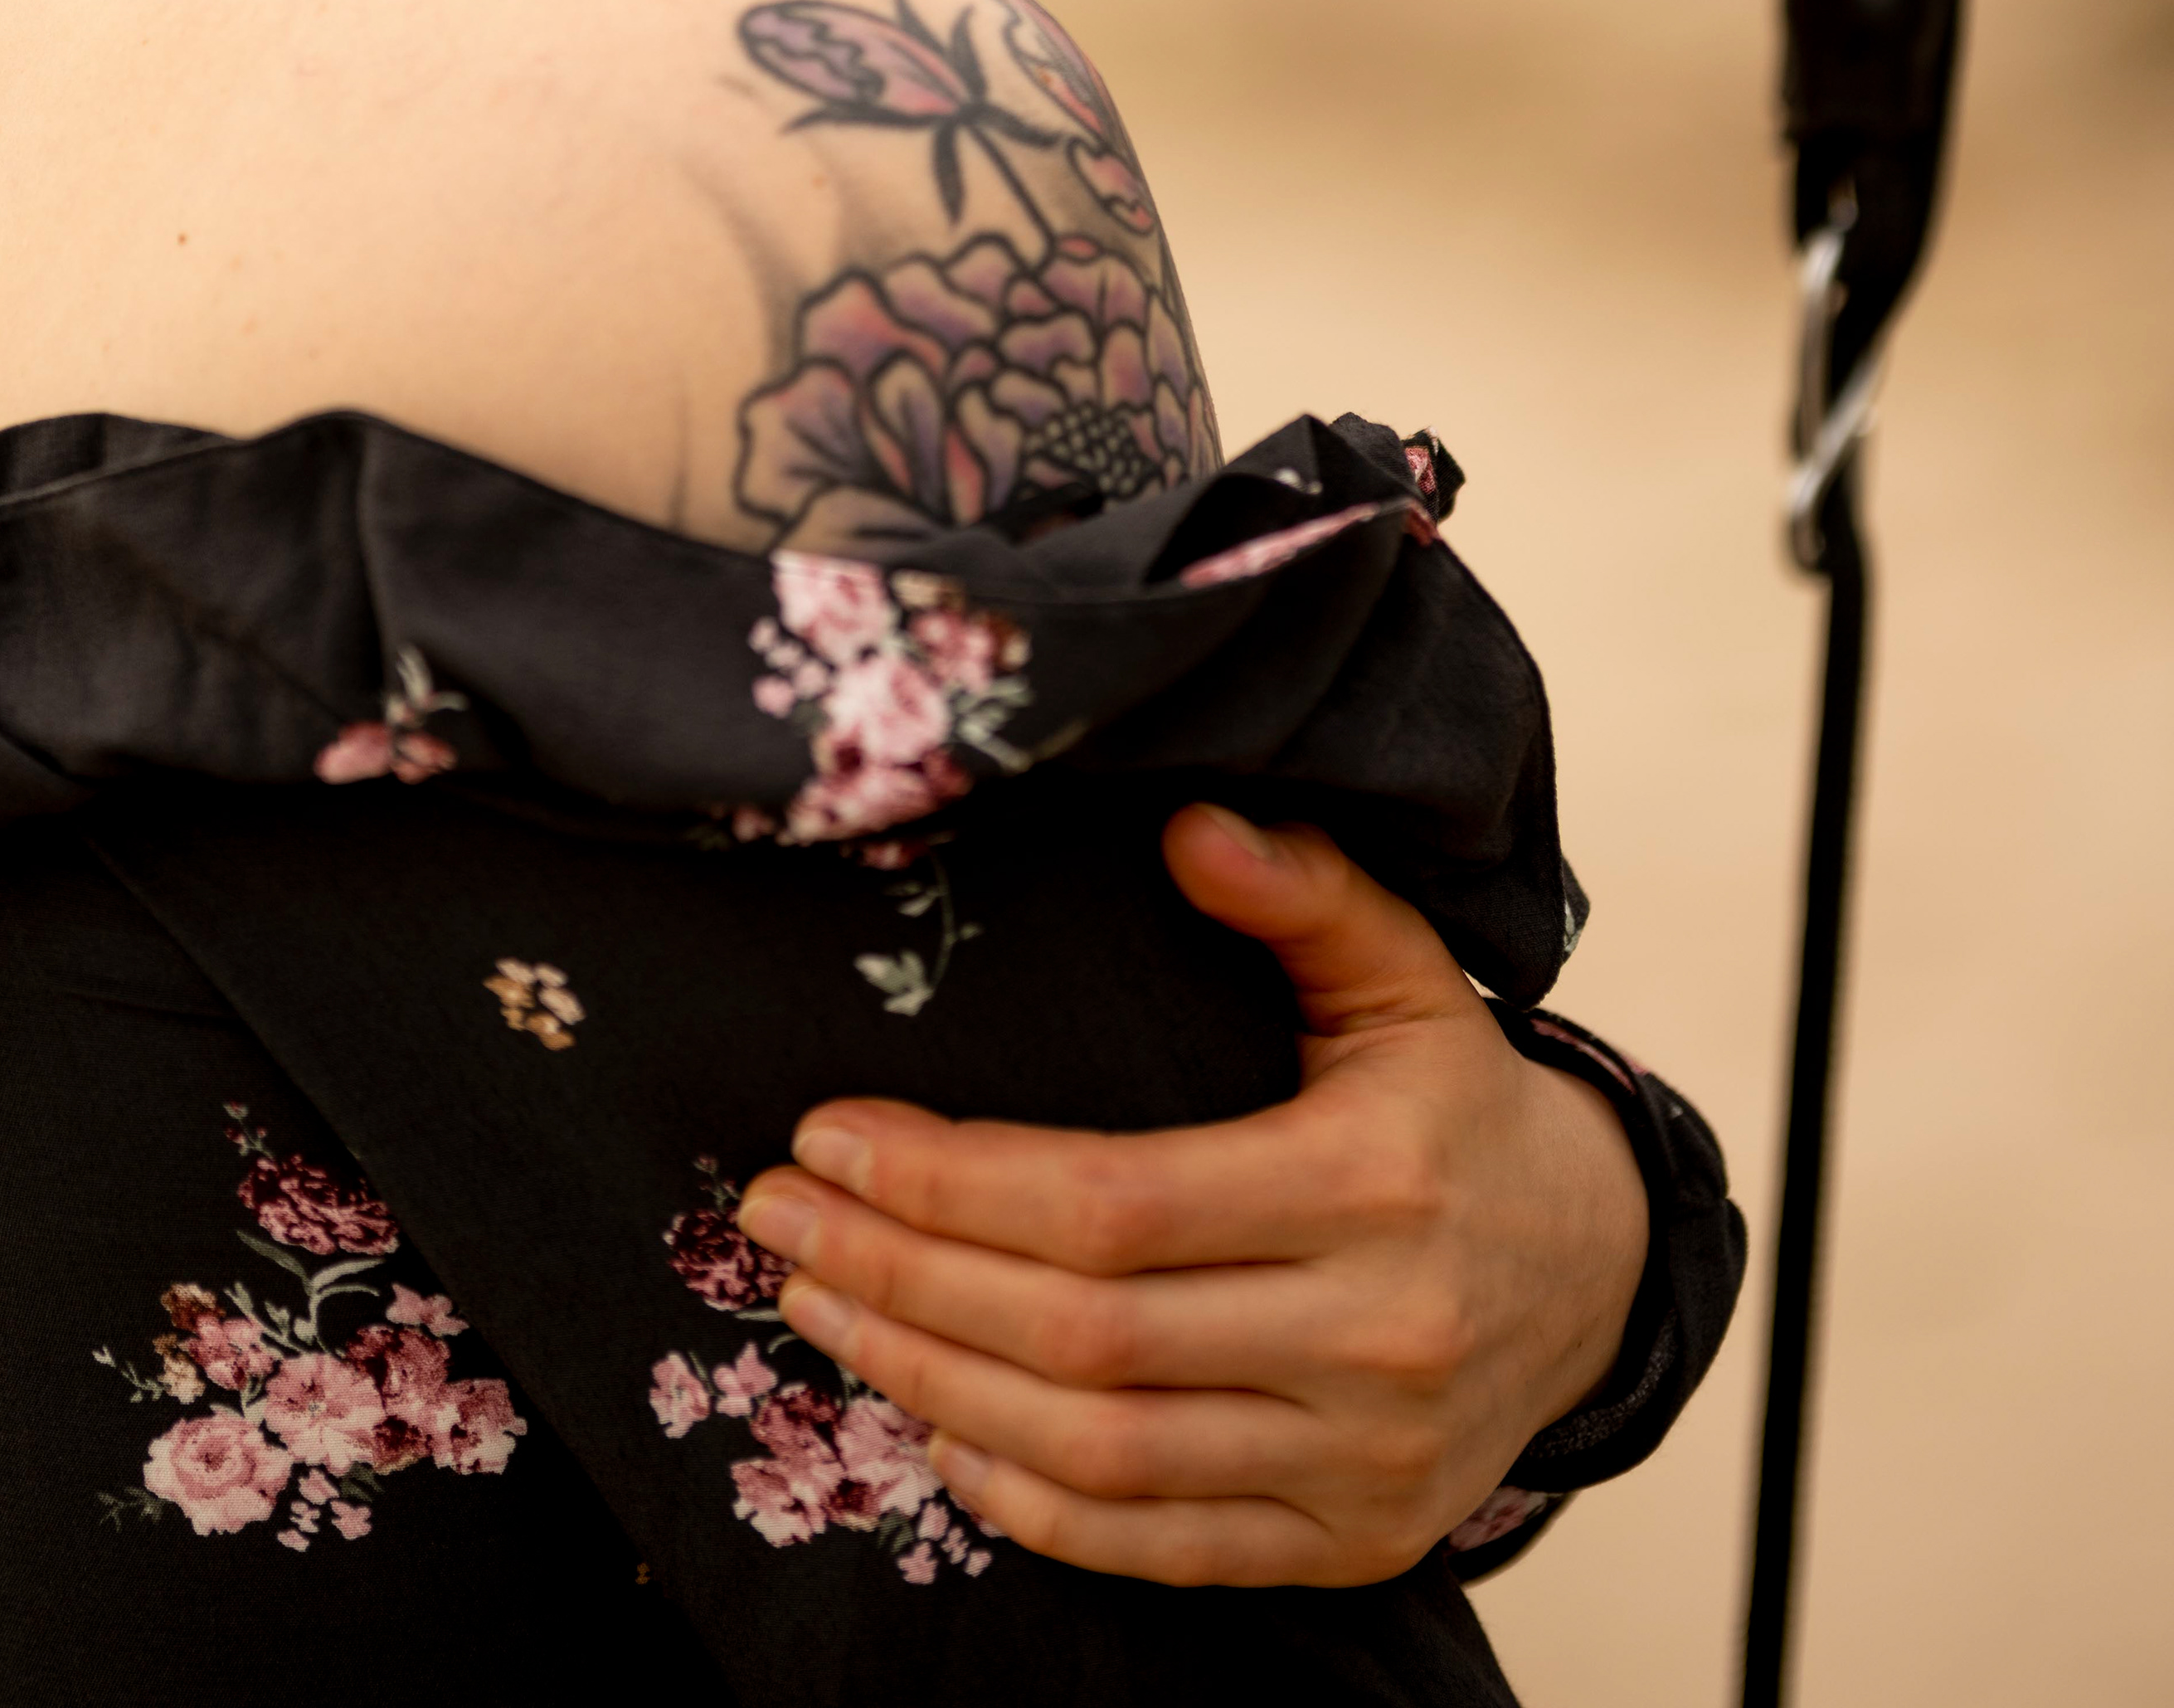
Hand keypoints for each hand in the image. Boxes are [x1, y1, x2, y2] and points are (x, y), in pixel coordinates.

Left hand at [733, 804, 1649, 1587]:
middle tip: (777, 1219)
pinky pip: (1162, 1549)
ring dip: (934, 1385)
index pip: (1112, 1203)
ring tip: (823, 1310)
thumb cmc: (1459, 1102)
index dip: (949, 1181)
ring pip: (1104, 1454)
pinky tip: (938, 1430)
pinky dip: (1034, 1505)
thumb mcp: (1406, 972)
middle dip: (902, 1279)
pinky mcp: (1352, 1546)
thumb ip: (1303, 890)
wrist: (1596, 1270)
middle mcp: (1373, 1338)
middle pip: (1084, 1336)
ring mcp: (1364, 1462)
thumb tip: (1189, 823)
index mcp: (1371, 1184)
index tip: (827, 1134)